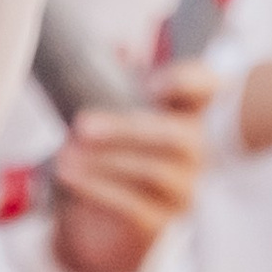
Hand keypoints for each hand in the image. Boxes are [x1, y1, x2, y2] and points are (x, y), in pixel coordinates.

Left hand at [50, 62, 214, 271]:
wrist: (115, 212)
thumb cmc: (124, 144)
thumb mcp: (124, 107)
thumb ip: (125, 77)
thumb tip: (120, 49)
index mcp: (194, 111)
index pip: (206, 87)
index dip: (186, 84)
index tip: (151, 85)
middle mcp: (201, 151)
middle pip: (173, 137)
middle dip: (125, 130)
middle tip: (81, 125)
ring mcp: (186, 189)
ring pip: (151, 172)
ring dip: (103, 162)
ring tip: (65, 153)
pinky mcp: (164, 222)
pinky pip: (132, 206)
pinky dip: (98, 189)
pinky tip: (70, 177)